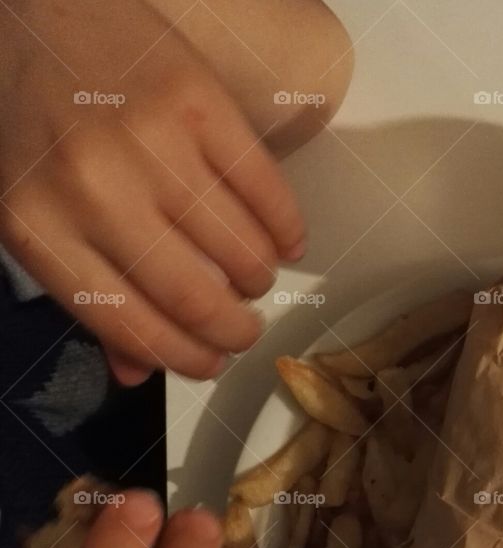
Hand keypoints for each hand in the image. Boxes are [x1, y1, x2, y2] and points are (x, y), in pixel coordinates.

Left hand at [0, 0, 306, 382]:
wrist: (36, 11)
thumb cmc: (33, 125)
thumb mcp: (34, 217)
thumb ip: (86, 297)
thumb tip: (138, 374)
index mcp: (39, 229)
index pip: (133, 326)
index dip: (186, 359)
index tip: (213, 364)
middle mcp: (91, 188)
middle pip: (192, 294)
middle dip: (235, 331)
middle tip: (247, 332)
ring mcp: (147, 140)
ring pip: (237, 248)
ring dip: (260, 281)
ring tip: (257, 281)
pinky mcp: (196, 100)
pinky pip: (264, 188)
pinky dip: (286, 228)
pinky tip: (286, 242)